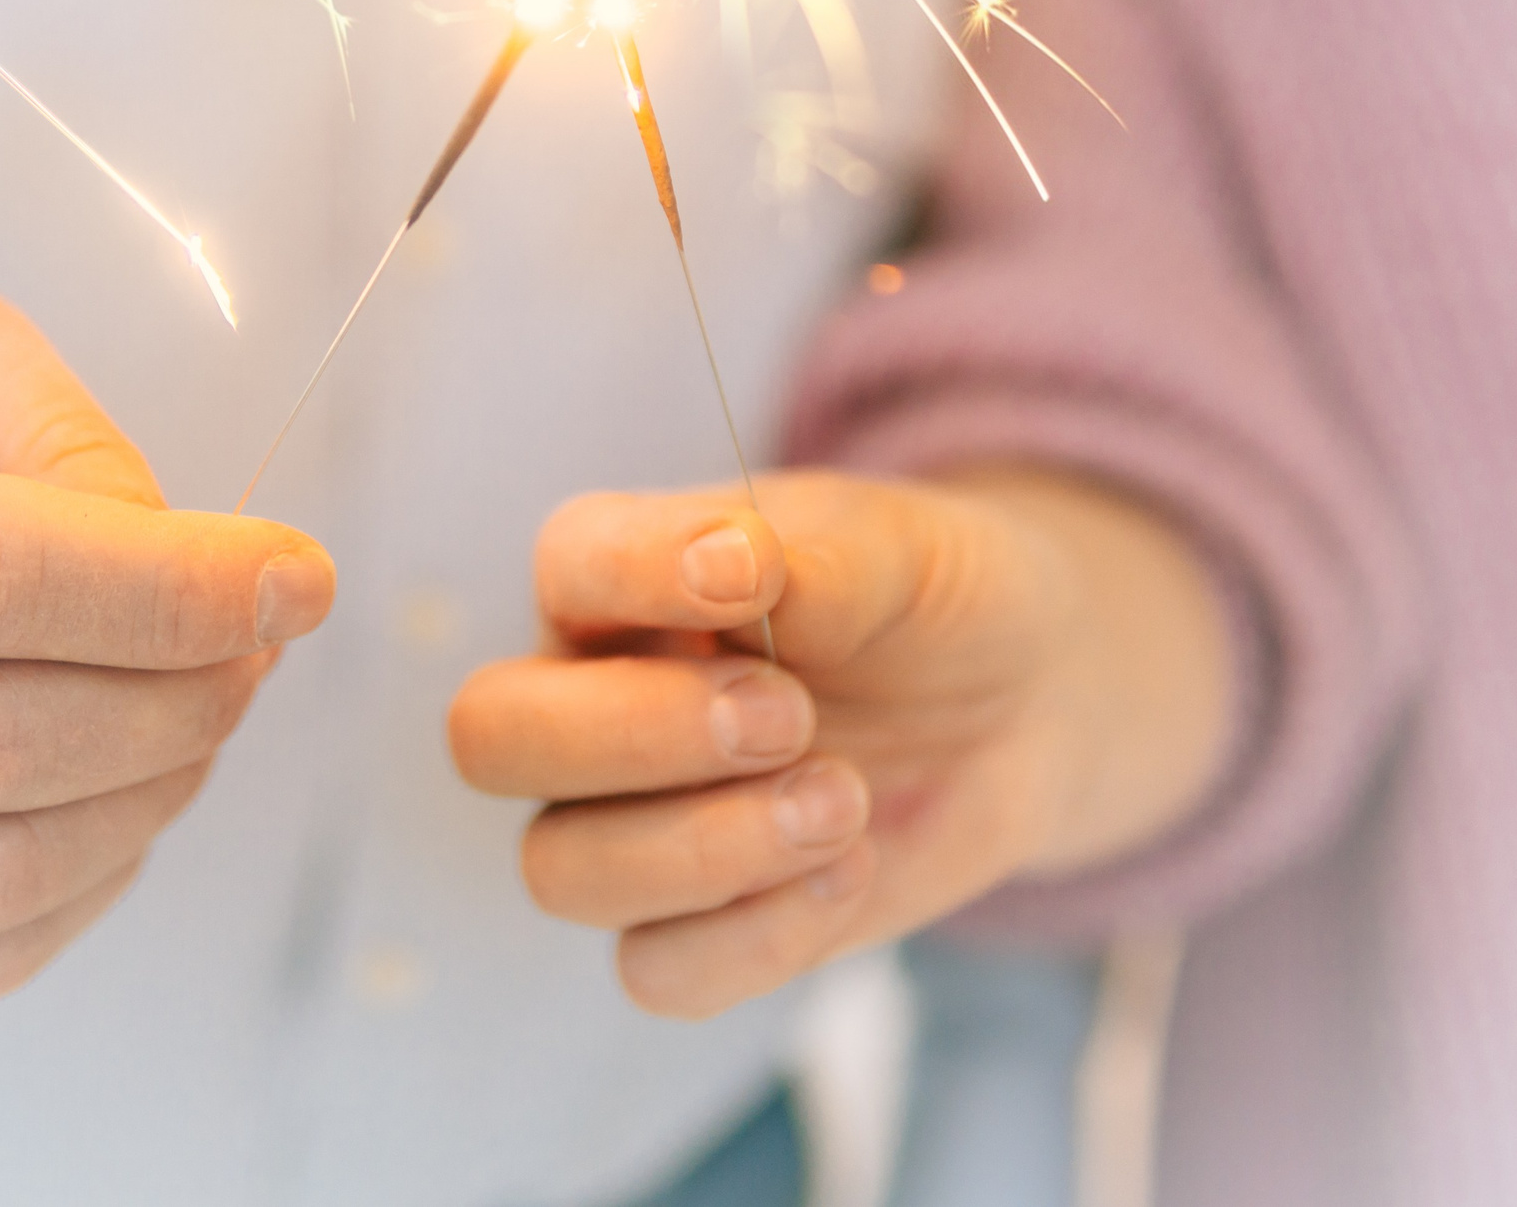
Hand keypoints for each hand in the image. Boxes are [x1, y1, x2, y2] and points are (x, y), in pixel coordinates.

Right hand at [448, 470, 1230, 1018]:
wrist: (1022, 700)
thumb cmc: (928, 598)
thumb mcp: (901, 545)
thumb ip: (818, 553)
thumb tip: (731, 562)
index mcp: (620, 577)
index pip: (562, 566)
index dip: (638, 577)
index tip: (758, 576)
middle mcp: (593, 698)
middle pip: (493, 738)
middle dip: (636, 735)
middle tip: (787, 715)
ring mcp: (629, 820)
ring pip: (561, 871)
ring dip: (708, 846)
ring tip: (842, 800)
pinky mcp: (694, 922)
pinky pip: (655, 971)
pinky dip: (754, 938)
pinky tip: (848, 872)